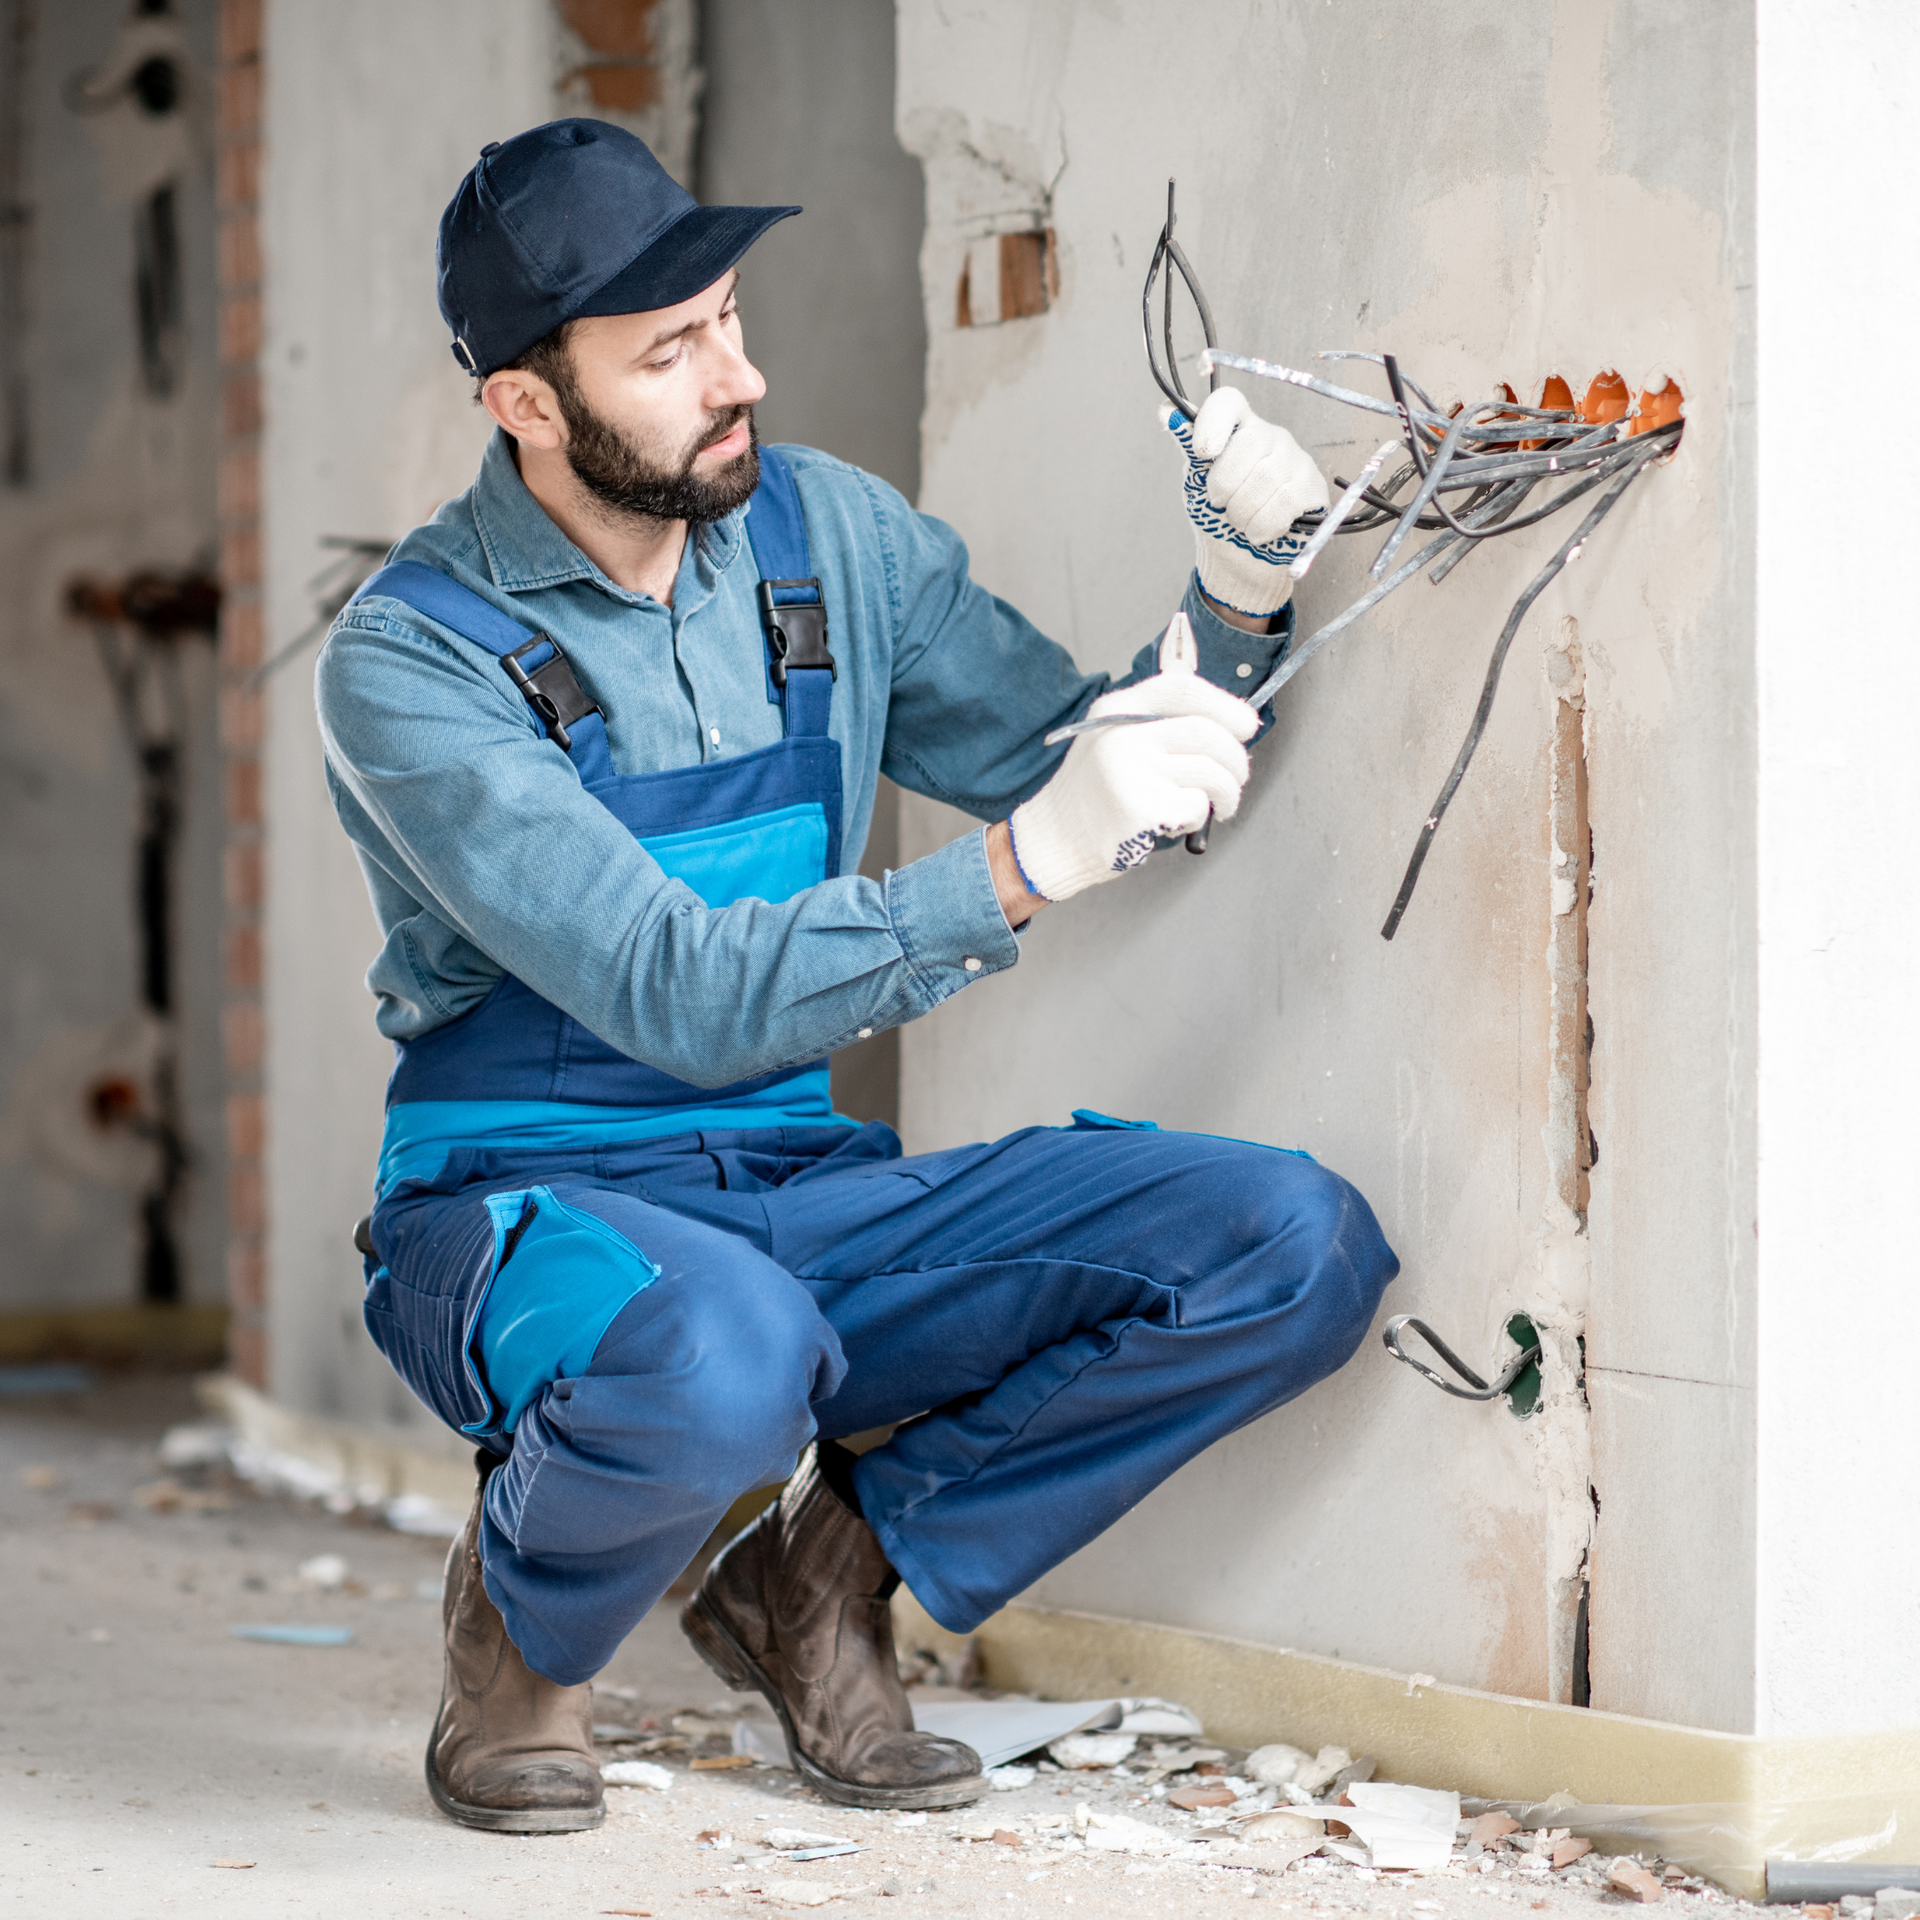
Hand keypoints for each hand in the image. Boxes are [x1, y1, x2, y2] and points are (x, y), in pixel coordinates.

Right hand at [1007, 614, 1255, 901]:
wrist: (1053, 840)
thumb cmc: (1096, 794)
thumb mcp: (1112, 739)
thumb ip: (1157, 722)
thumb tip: (1230, 721)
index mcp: (1117, 709)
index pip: (1182, 688)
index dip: (1224, 704)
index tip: (1247, 724)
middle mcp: (1122, 734)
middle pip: (1207, 732)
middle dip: (1237, 759)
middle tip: (1238, 777)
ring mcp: (1130, 771)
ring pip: (1211, 771)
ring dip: (1228, 792)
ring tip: (1221, 806)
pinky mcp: (1141, 808)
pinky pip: (1197, 806)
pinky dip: (1200, 817)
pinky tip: (1178, 822)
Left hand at [1166, 387, 1329, 617]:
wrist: (1242, 560)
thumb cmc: (1219, 517)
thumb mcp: (1196, 482)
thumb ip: (1187, 446)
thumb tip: (1167, 412)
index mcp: (1239, 429)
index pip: (1229, 402)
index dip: (1213, 422)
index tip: (1202, 453)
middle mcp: (1271, 436)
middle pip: (1247, 444)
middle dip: (1225, 485)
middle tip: (1221, 505)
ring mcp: (1296, 460)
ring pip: (1265, 478)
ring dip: (1242, 513)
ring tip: (1241, 522)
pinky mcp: (1312, 487)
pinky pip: (1284, 502)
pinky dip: (1263, 525)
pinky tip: (1261, 531)